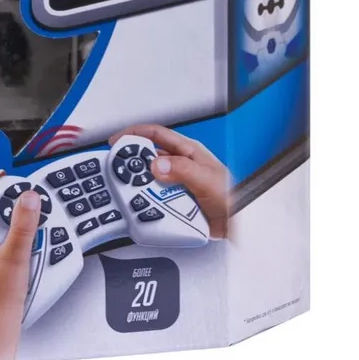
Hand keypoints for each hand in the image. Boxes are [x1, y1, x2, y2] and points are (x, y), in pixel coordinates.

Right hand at [108, 124, 231, 238]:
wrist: (241, 224)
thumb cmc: (234, 196)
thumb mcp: (206, 179)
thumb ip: (182, 170)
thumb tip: (157, 165)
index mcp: (187, 151)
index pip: (155, 134)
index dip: (134, 134)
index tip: (117, 141)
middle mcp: (180, 165)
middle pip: (148, 158)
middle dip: (133, 164)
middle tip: (120, 173)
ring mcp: (177, 183)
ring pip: (150, 180)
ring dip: (141, 187)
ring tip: (135, 193)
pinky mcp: (176, 201)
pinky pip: (156, 199)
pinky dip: (148, 202)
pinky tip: (148, 207)